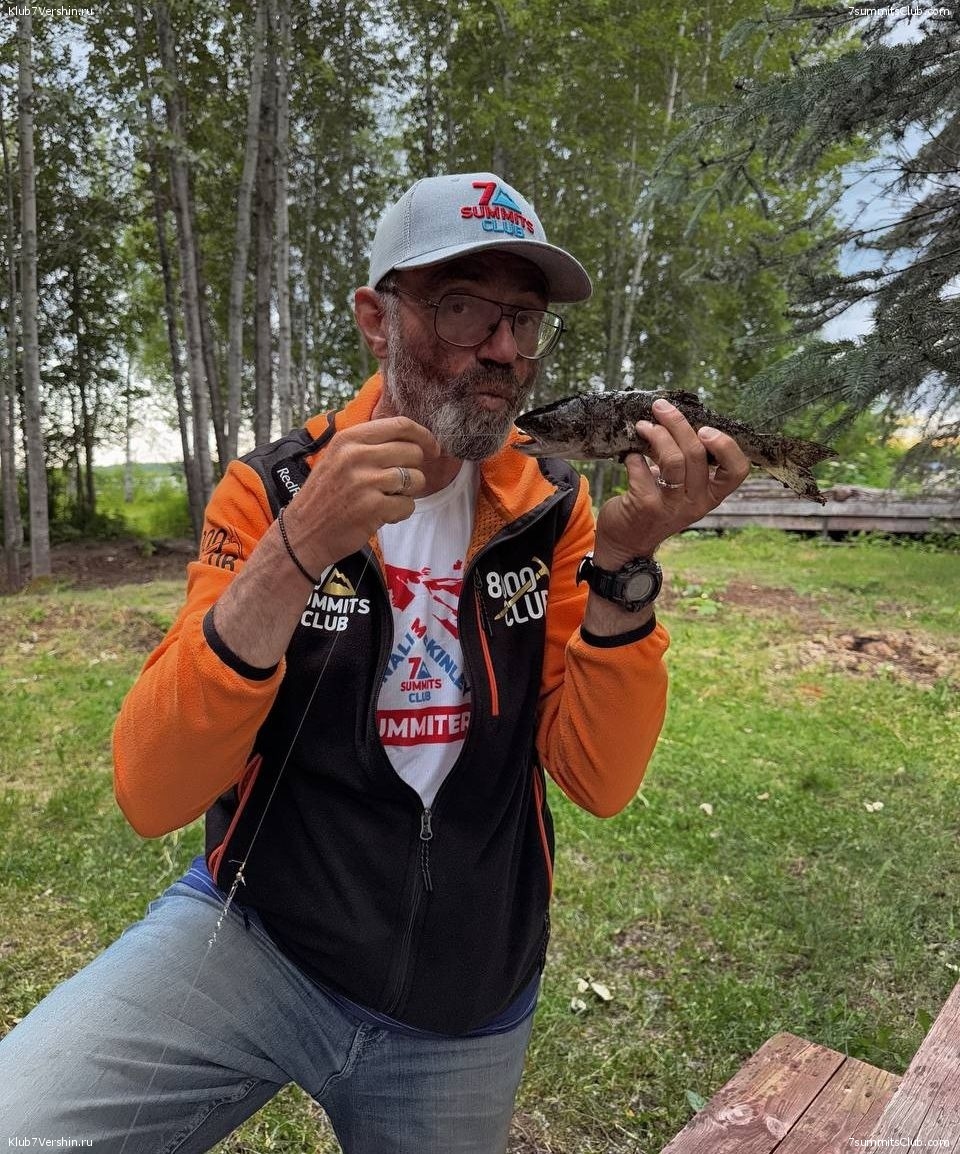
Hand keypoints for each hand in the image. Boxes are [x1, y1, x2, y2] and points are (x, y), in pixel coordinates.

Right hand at [283, 416, 439, 573]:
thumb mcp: (339, 457)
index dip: (424, 436)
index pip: (400, 425)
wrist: (304, 533)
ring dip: (408, 492)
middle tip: (397, 483)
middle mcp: (356, 456)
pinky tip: (382, 515)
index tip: (431, 448)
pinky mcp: (373, 508)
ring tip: (386, 499)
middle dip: (413, 469)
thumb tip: (415, 438)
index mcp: (349, 438)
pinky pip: (408, 505)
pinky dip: (400, 512)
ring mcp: (365, 482)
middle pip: (413, 452)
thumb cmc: (326, 495)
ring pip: (416, 479)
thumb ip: (371, 444)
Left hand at [594, 397, 749, 565]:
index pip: (737, 471)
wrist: (626, 543)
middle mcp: (696, 502)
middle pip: (697, 454)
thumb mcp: (681, 488)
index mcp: (711, 495)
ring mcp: (671, 506)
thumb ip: (686, 462)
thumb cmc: (655, 505)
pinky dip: (632, 457)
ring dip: (656, 435)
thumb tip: (677, 420)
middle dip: (677, 423)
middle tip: (660, 407)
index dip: (726, 446)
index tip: (706, 429)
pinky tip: (629, 457)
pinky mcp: (645, 506)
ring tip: (642, 426)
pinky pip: (641, 469)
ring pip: (672, 460)